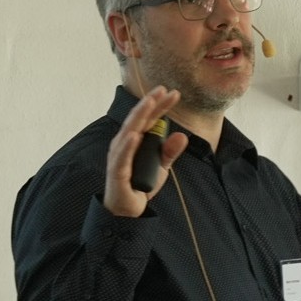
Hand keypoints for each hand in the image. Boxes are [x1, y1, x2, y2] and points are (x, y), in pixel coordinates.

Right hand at [104, 87, 186, 217]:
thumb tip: (183, 136)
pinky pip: (122, 157)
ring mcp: (119, 155)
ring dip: (139, 116)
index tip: (173, 93)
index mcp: (135, 140)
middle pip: (139, 119)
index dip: (160, 105)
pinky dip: (128, 146)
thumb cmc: (140, 184)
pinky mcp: (117, 170)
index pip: (149, 118)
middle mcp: (124, 143)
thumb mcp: (161, 167)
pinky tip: (135, 136)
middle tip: (163, 89)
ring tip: (150, 102)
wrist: (127, 210)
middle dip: (150, 103)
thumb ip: (170, 152)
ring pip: (129, 131)